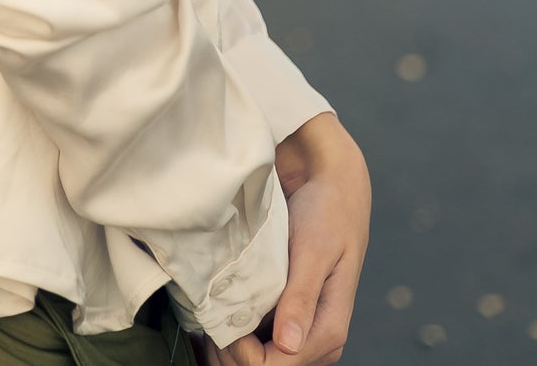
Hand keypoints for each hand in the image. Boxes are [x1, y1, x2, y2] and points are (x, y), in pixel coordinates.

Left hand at [187, 113, 370, 365]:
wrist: (331, 188)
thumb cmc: (326, 214)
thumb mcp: (314, 250)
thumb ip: (302, 297)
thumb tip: (289, 344)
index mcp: (328, 331)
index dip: (244, 353)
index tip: (220, 321)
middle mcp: (316, 341)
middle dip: (231, 352)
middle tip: (205, 318)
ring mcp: (300, 332)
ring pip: (256, 360)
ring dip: (227, 345)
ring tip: (205, 315)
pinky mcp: (286, 318)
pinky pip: (256, 341)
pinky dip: (231, 333)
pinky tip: (213, 313)